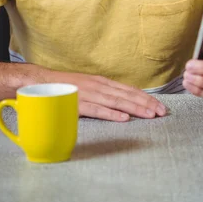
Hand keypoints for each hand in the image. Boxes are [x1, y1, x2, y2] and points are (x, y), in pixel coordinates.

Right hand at [49, 71, 166, 120]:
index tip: (160, 106)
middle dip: (146, 104)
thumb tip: (123, 104)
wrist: (41, 83)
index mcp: (102, 82)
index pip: (129, 90)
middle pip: (127, 95)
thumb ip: (105, 94)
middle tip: (162, 112)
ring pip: (116, 102)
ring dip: (135, 108)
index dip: (146, 98)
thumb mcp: (90, 87)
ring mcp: (89, 95)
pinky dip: (111, 114)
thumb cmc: (67, 87)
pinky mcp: (78, 105)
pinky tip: (123, 119)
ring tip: (150, 115)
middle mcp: (99, 86)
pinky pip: (97, 110)